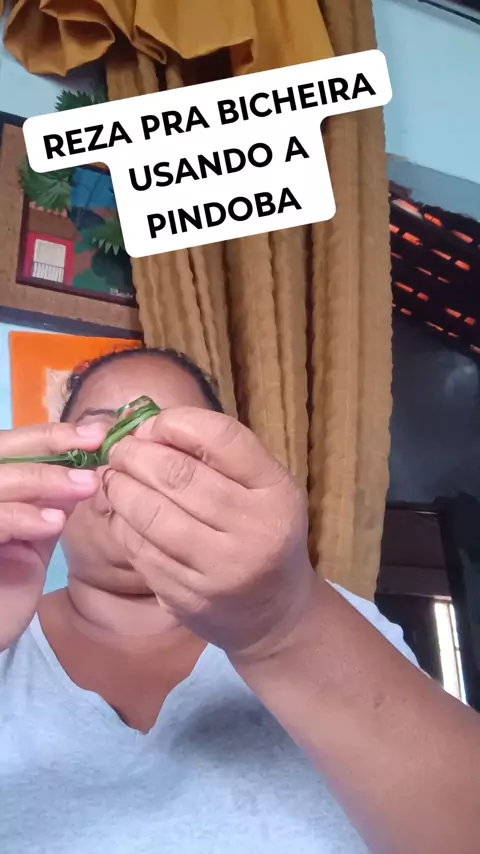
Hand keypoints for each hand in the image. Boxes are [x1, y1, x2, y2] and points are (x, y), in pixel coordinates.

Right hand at [0, 421, 105, 651]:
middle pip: (2, 448)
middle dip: (51, 442)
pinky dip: (24, 517)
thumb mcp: (33, 531)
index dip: (53, 434)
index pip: (13, 443)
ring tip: (86, 484)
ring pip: (0, 480)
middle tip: (96, 444)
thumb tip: (89, 465)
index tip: (97, 433)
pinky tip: (55, 522)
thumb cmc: (6, 582)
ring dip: (47, 479)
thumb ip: (51, 499)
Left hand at [104, 408, 314, 660]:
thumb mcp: (262, 488)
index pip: (221, 438)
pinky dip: (122, 525)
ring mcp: (221, 570)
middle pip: (178, 475)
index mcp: (277, 491)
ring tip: (113, 479)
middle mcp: (255, 530)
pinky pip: (141, 551)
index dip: (174, 423)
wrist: (274, 614)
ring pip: (151, 515)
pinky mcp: (189, 599)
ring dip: (120, 489)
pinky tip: (121, 514)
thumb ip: (217, 455)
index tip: (150, 426)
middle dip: (135, 455)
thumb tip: (145, 426)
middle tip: (119, 451)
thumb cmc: (262, 533)